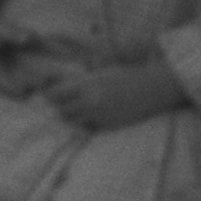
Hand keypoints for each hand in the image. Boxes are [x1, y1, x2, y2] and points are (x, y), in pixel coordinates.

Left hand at [40, 55, 187, 131]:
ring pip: (74, 121)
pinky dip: (88, 123)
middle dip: (61, 108)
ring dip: (73, 117)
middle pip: (62, 111)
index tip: (49, 96)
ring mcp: (99, 115)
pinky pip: (90, 127)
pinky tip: (93, 117)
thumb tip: (64, 85)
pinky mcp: (108, 126)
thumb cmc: (127, 76)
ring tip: (78, 111)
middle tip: (62, 105)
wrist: (151, 88)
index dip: (50, 96)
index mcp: (87, 84)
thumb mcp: (102, 73)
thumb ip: (84, 81)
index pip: (56, 94)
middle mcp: (90, 101)